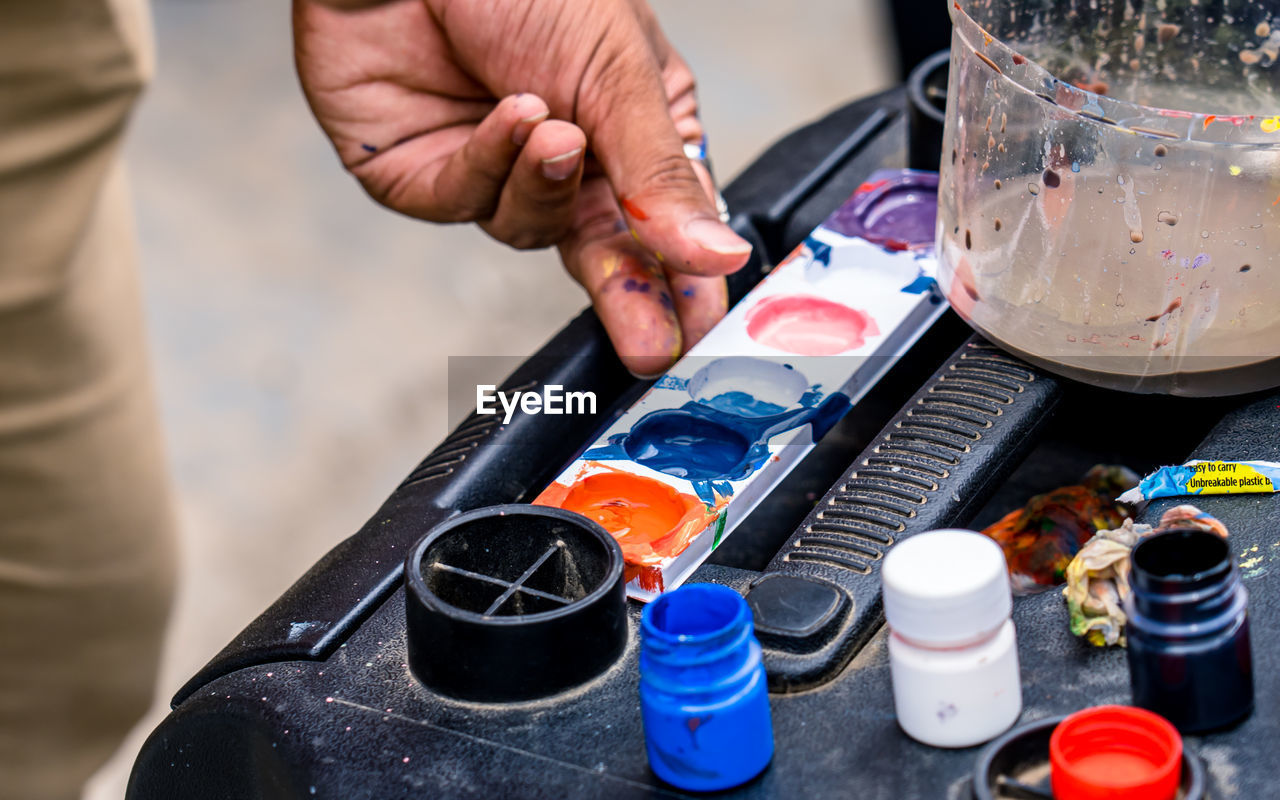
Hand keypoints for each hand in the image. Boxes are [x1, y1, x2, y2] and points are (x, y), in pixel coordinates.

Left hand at [294, 0, 752, 374]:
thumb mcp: (620, 71)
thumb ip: (661, 175)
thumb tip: (720, 254)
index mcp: (632, 133)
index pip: (669, 227)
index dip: (685, 281)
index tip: (704, 329)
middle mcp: (569, 163)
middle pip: (604, 256)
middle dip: (629, 299)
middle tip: (652, 346)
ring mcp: (498, 174)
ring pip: (531, 229)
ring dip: (545, 183)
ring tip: (553, 130)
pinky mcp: (429, 177)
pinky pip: (467, 200)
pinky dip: (491, 160)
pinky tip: (509, 114)